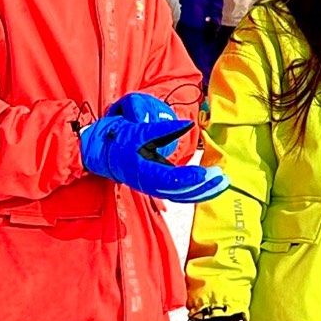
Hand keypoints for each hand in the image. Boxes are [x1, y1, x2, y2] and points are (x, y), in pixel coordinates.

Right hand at [79, 91, 227, 202]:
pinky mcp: (157, 184)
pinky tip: (209, 186)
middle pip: (179, 191)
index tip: (207, 173)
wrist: (98, 149)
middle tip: (222, 177)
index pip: (169, 179)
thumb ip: (161, 128)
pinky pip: (178, 192)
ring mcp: (152, 185)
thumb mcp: (135, 127)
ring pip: (181, 194)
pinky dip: (194, 190)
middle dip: (202, 186)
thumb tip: (186, 125)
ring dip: (202, 190)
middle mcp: (147, 182)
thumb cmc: (115, 137)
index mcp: (141, 170)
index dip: (190, 178)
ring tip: (221, 182)